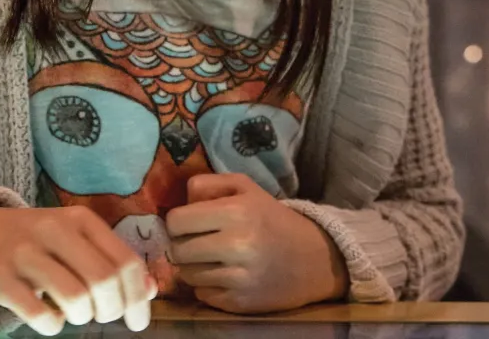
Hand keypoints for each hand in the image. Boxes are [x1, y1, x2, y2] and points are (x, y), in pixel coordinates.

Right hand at [0, 206, 156, 334]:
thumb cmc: (37, 240)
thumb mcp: (76, 239)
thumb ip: (113, 260)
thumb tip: (150, 291)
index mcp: (79, 219)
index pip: (125, 261)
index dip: (138, 298)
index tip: (137, 321)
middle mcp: (54, 230)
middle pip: (104, 281)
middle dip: (111, 310)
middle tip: (102, 316)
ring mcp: (24, 254)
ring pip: (75, 298)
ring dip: (82, 317)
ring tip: (76, 314)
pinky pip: (40, 315)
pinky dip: (53, 325)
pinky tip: (50, 317)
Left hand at [166, 173, 348, 313]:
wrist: (312, 259)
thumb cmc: (271, 218)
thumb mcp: (244, 187)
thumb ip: (207, 184)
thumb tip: (180, 202)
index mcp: (236, 212)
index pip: (176, 221)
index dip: (178, 221)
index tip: (189, 222)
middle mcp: (236, 246)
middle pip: (177, 250)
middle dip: (182, 245)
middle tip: (198, 242)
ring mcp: (238, 278)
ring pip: (187, 275)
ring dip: (194, 267)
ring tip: (213, 258)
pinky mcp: (239, 303)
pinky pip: (202, 294)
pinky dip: (208, 286)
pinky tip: (225, 275)